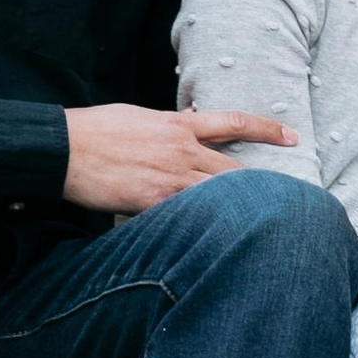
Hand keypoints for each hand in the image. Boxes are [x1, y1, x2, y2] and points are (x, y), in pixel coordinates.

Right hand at [61, 104, 293, 210]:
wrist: (65, 148)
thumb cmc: (97, 129)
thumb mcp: (139, 116)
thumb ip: (169, 126)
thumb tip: (187, 125)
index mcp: (178, 125)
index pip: (234, 122)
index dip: (267, 129)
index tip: (292, 137)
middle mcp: (181, 150)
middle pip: (235, 170)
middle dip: (262, 187)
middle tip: (289, 201)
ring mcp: (168, 178)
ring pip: (218, 195)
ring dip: (238, 210)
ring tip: (261, 227)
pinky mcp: (152, 203)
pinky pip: (186, 217)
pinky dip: (200, 226)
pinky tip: (214, 240)